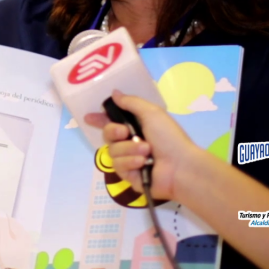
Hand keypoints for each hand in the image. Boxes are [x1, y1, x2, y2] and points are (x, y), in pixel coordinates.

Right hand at [0, 213, 30, 268]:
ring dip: (4, 232)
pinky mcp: (22, 251)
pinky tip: (0, 242)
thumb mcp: (4, 240)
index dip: (1, 218)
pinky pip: (13, 240)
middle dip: (2, 224)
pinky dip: (6, 239)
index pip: (10, 219)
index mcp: (22, 232)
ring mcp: (24, 244)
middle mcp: (25, 236)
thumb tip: (1, 212)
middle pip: (12, 226)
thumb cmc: (10, 257)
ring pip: (12, 233)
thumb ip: (3, 226)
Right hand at [84, 91, 198, 201]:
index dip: (100, 119)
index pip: (112, 121)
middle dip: (113, 131)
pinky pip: (118, 166)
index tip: (88, 117)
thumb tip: (114, 93)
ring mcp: (129, 160)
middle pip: (107, 135)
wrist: (180, 167)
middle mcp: (130, 142)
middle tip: (124, 132)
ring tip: (146, 151)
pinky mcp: (128, 176)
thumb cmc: (169, 137)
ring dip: (128, 149)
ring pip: (112, 151)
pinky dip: (130, 162)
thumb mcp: (152, 113)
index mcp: (137, 127)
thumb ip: (131, 102)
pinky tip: (142, 163)